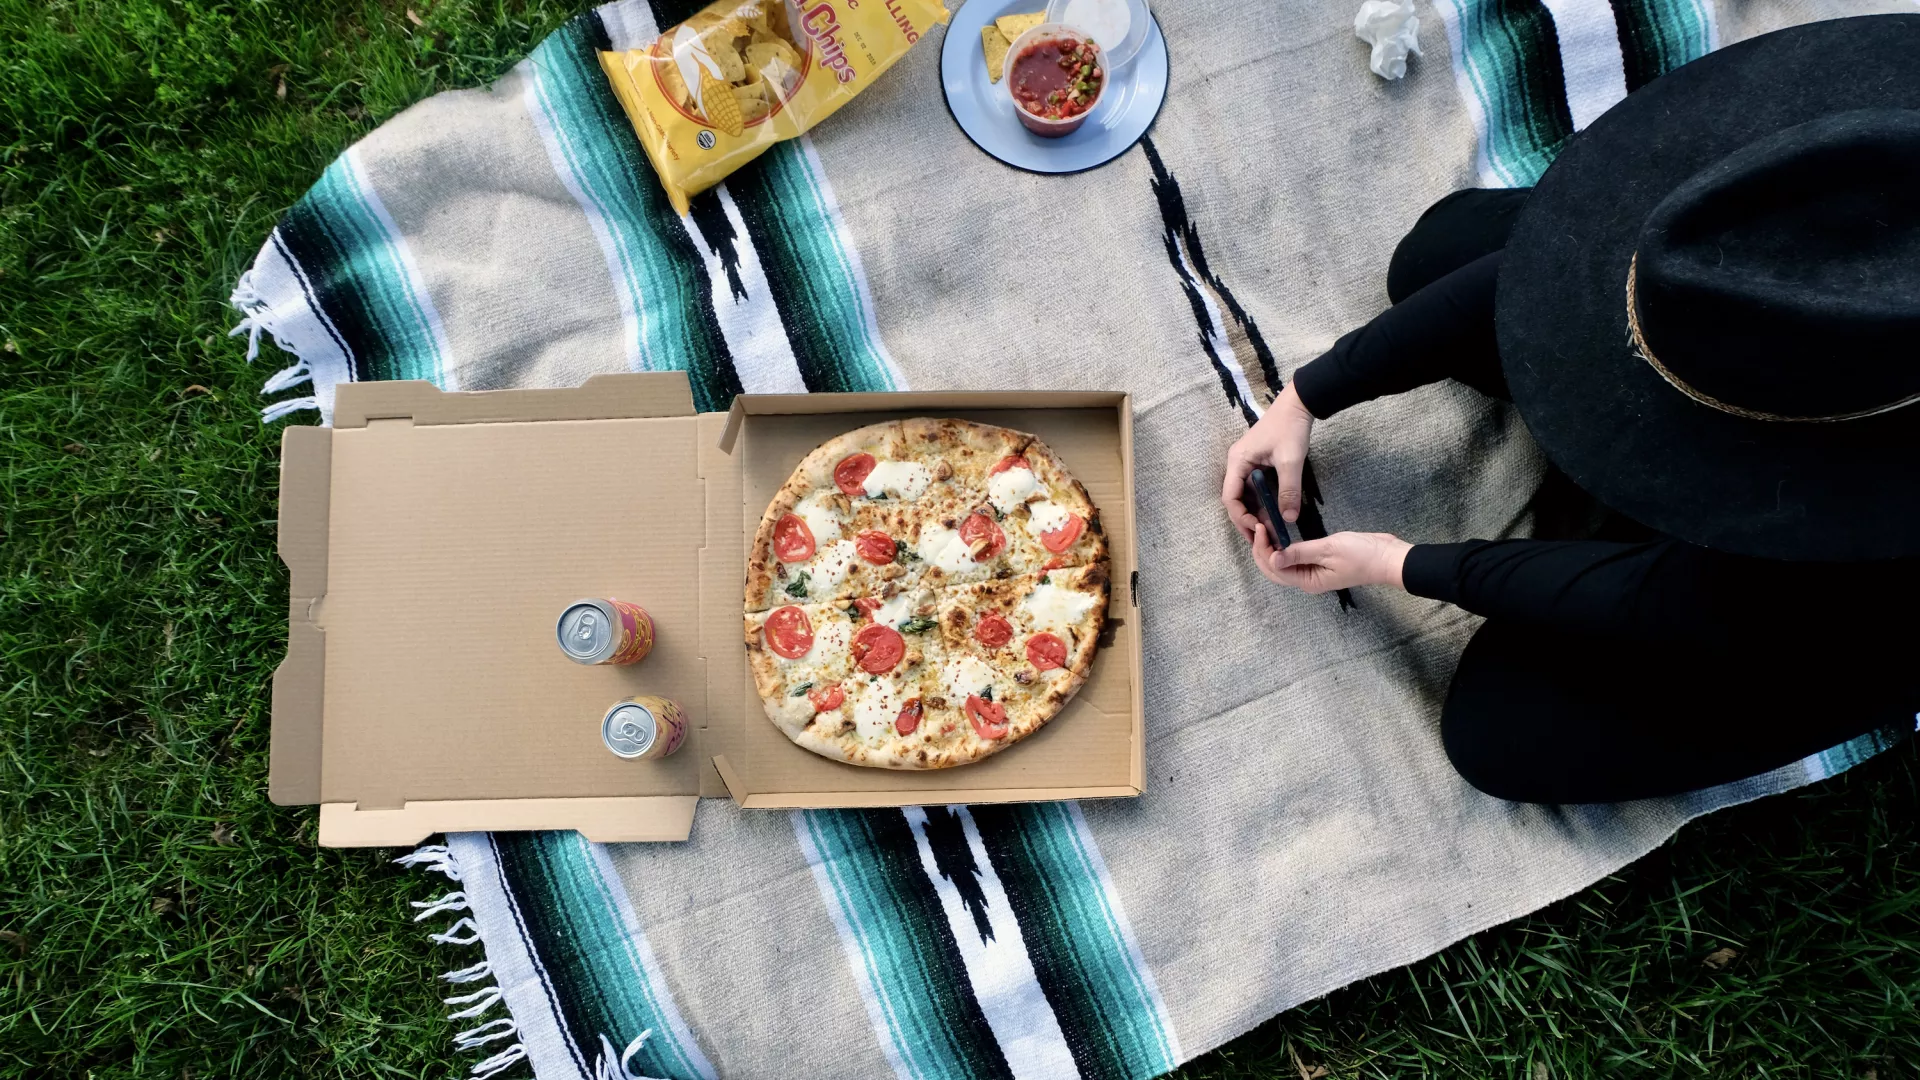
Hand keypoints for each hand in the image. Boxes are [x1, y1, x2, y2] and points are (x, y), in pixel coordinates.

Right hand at [1221, 383, 1314, 542]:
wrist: (1298, 405)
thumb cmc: (1290, 428)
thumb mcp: (1290, 460)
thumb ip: (1289, 490)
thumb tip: (1289, 519)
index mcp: (1238, 461)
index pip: (1230, 497)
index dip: (1241, 516)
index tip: (1258, 529)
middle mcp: (1237, 464)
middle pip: (1235, 499)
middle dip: (1246, 520)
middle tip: (1261, 538)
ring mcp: (1246, 464)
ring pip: (1245, 496)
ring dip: (1255, 513)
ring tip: (1269, 530)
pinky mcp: (1256, 464)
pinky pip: (1254, 489)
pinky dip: (1262, 503)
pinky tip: (1273, 515)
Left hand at [1253, 530, 1411, 593]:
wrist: (1387, 556)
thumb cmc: (1361, 554)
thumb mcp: (1328, 550)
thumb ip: (1299, 553)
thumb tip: (1273, 558)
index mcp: (1307, 581)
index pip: (1275, 568)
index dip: (1263, 549)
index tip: (1260, 528)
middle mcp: (1307, 580)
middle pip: (1275, 569)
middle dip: (1262, 551)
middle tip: (1257, 527)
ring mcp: (1313, 572)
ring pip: (1283, 564)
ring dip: (1270, 550)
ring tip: (1264, 530)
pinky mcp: (1319, 563)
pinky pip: (1294, 558)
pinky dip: (1284, 548)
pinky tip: (1279, 535)